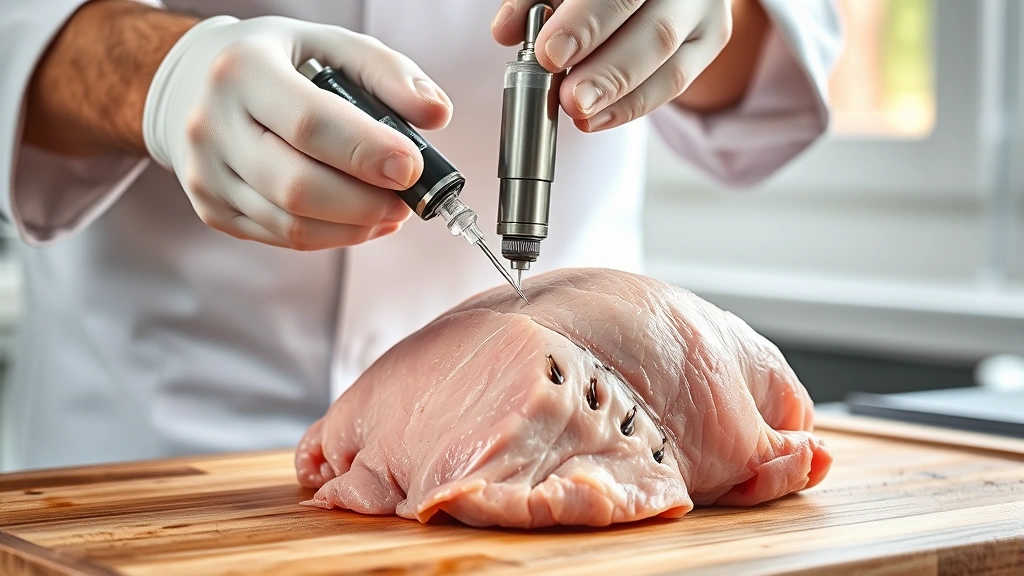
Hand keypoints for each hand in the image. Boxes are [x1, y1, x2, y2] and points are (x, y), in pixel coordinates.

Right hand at [144, 16, 452, 249]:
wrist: (194, 85)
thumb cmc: (278, 62)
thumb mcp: (330, 44)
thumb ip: (388, 73)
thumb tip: (437, 113)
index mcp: (243, 70)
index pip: (309, 123)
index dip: (366, 152)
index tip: (412, 168)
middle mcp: (213, 125)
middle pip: (297, 187)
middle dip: (365, 203)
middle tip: (407, 200)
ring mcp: (206, 174)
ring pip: (291, 224)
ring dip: (355, 226)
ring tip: (391, 211)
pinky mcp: (213, 210)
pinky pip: (282, 237)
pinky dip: (332, 236)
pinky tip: (362, 221)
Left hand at [492, 0, 731, 131]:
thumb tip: (506, 29)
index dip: (586, 22)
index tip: (550, 55)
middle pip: (653, 26)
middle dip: (608, 67)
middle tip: (570, 98)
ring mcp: (701, 7)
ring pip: (667, 54)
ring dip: (619, 91)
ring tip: (580, 112)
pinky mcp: (710, 38)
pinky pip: (676, 80)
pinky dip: (633, 105)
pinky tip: (598, 119)